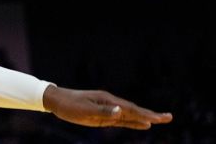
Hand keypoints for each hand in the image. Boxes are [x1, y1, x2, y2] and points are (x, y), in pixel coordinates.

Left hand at [43, 85, 171, 129]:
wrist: (56, 100)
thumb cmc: (69, 105)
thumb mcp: (85, 110)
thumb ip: (104, 111)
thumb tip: (121, 111)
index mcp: (108, 100)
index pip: (131, 109)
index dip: (146, 114)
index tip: (160, 118)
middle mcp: (111, 103)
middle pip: (135, 111)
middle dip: (152, 115)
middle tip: (169, 118)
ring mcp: (108, 109)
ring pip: (130, 115)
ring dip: (145, 118)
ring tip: (160, 120)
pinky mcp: (104, 115)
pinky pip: (122, 120)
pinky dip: (134, 122)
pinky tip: (143, 125)